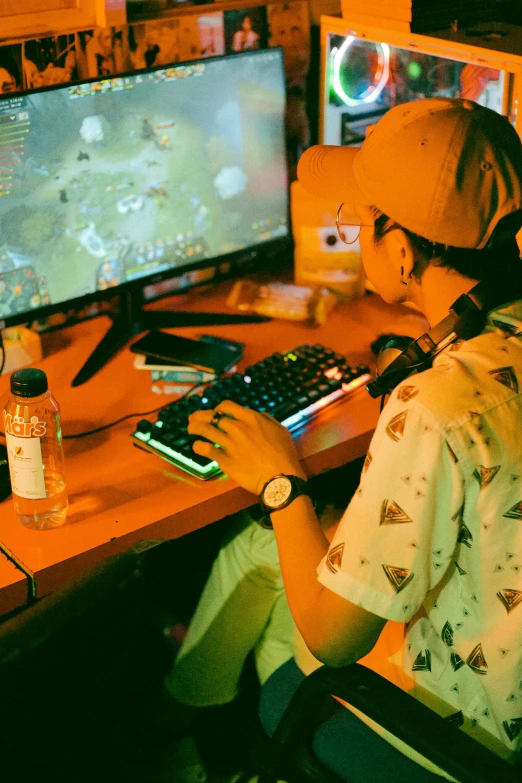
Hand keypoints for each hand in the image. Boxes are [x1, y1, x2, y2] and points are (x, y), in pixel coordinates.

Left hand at [187, 400, 305, 494]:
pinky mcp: (224, 460)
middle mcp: (237, 428)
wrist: (280, 478)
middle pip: (211, 416)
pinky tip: (197, 447)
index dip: (217, 408)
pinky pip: (205, 449)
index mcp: (250, 418)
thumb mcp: (280, 430)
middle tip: (193, 419)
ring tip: (190, 429)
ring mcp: (229, 443)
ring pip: (204, 430)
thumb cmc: (284, 455)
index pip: (226, 406)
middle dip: (200, 416)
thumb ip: (266, 419)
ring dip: (194, 428)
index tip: (215, 413)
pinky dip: (198, 446)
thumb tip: (257, 415)